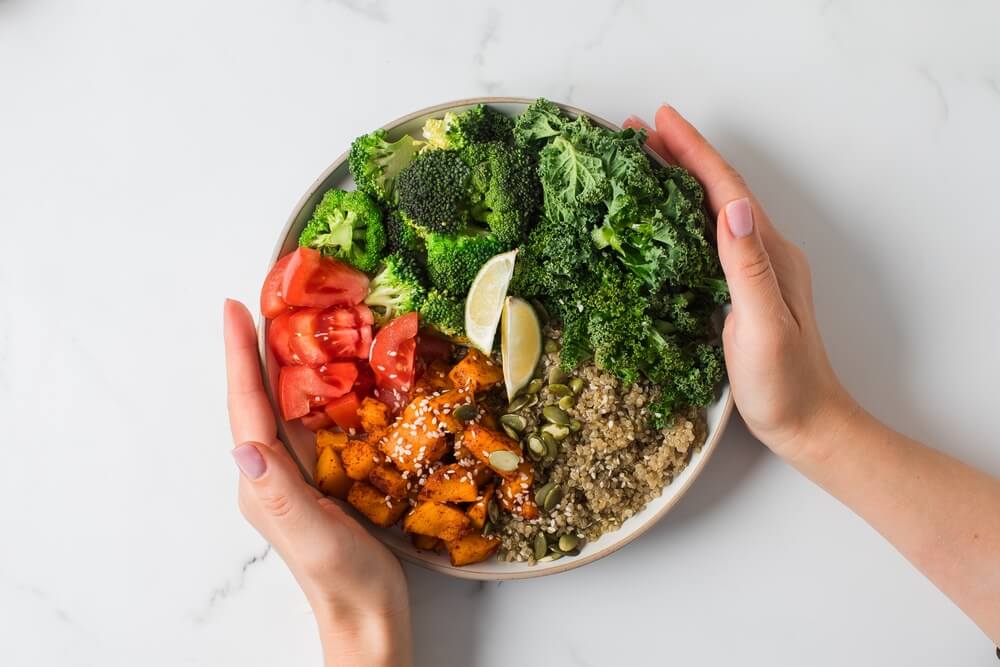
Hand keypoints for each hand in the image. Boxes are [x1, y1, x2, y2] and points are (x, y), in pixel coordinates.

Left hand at [223, 299, 411, 666]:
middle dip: (252, 348)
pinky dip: (312, 387)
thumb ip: (280, 492)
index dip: (239, 356)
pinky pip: (309, 421)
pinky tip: (328, 371)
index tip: (234, 308)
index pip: (246, 407)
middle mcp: (271, 472)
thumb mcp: (313, 537)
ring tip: (286, 320)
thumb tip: (242, 445)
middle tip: (260, 298)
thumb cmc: (345, 582)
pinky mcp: (320, 477)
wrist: (367, 616)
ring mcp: (295, 474)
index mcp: (262, 481)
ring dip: (279, 361)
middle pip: (257, 397)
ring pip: (282, 405)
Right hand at [624, 106, 855, 460]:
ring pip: (713, 209)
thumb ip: (749, 268)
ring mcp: (755, 269)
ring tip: (644, 159)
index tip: (660, 120)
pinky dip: (683, 213)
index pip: (727, 190)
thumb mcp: (763, 327)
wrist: (809, 424)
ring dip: (681, 179)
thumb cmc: (785, 385)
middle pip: (719, 190)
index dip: (694, 152)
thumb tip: (733, 208)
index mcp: (770, 254)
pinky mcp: (743, 288)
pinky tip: (663, 215)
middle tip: (638, 131)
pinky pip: (708, 235)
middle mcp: (765, 252)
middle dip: (681, 155)